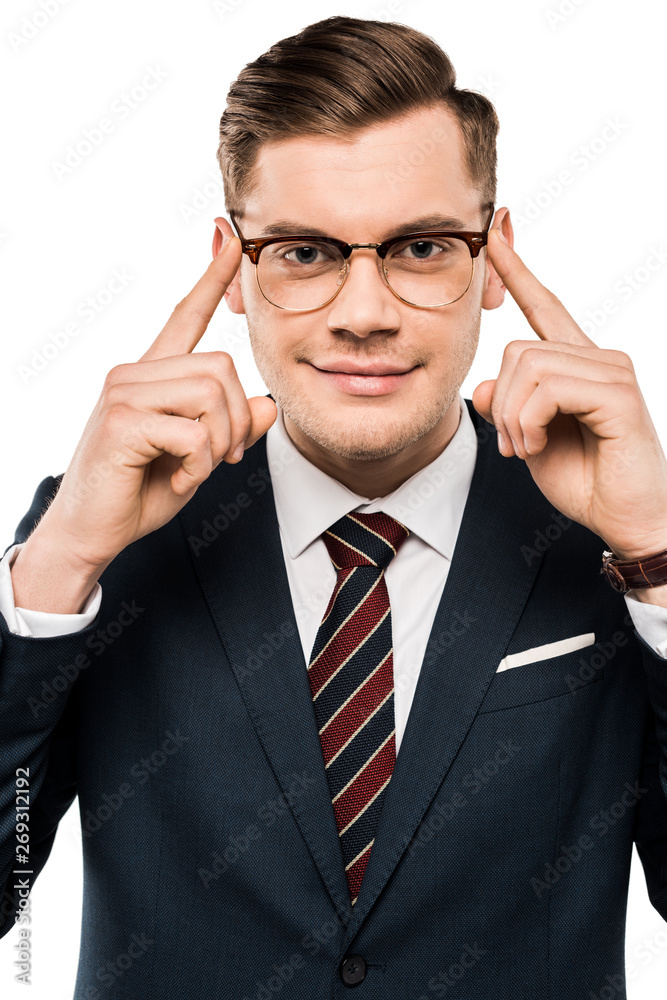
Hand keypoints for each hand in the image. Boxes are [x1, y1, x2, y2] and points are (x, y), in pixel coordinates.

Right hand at [35, 236, 276, 575]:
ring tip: (196, 469)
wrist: (91, 532)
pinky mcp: (123, 422)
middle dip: (237, 420)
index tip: (230, 241)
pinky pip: (193, 432)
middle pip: (222, 367)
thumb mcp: (199, 458)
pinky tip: (178, 480)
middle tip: (224, 458)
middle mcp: (134, 373)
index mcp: (151, 375)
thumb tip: (268, 406)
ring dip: (218, 444)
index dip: (211, 280)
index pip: (184, 316)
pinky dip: (198, 465)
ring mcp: (124, 393)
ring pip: (212, 394)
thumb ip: (231, 429)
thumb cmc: (139, 492)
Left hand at [472, 228, 666, 561]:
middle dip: (499, 403)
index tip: (494, 233)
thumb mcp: (528, 440)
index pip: (544, 306)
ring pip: (528, 366)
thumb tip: (482, 386)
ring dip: (512, 418)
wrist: (626, 519)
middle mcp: (597, 358)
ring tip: (524, 448)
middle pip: (516, 348)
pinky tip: (535, 446)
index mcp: (576, 364)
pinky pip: (547, 388)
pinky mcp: (618, 393)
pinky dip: (527, 423)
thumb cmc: (586, 481)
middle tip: (511, 444)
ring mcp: (611, 371)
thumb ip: (506, 407)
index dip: (516, 270)